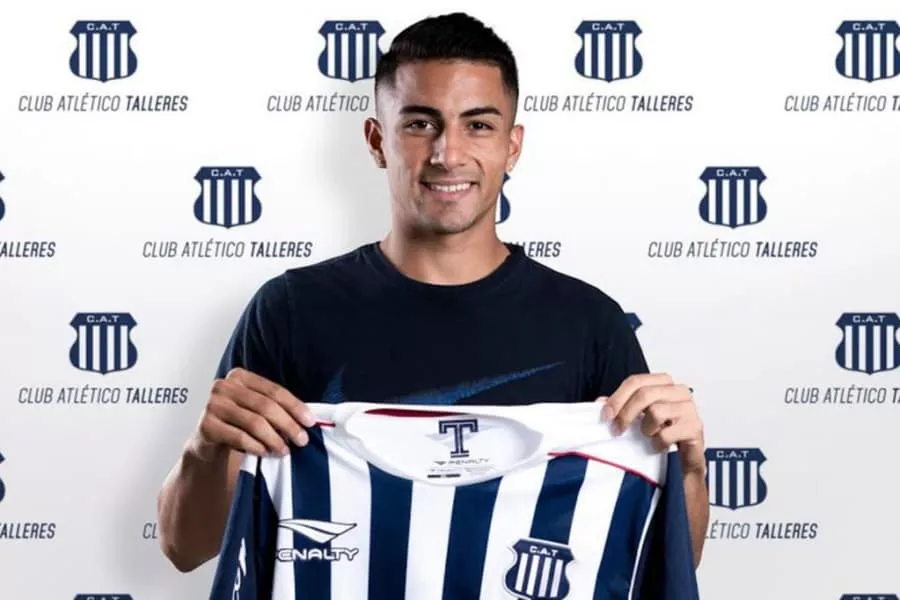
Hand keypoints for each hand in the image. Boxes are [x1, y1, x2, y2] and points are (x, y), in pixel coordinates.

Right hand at [189, 367, 316, 458]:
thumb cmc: (237, 422)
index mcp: (240, 376)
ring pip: (254, 422)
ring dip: (274, 439)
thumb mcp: (254, 408)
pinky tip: (265, 452)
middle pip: (266, 406)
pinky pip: (239, 437)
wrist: (207, 441)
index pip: (274, 390)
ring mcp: (213, 405)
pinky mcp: (206, 425)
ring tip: (284, 450)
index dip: (295, 406)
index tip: (310, 422)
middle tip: (302, 440)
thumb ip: (274, 407)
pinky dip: (256, 446)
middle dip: (288, 425)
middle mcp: (224, 386)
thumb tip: (306, 420)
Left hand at [598, 373, 705, 475]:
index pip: (636, 381)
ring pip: (656, 412)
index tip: (606, 414)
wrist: (686, 457)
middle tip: (617, 429)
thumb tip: (600, 403)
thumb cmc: (664, 432)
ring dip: (646, 429)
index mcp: (664, 383)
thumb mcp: (640, 417)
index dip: (618, 397)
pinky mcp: (694, 427)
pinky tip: (659, 445)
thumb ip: (622, 407)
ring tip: (649, 435)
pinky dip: (657, 443)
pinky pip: (666, 434)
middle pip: (645, 394)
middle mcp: (678, 391)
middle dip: (625, 413)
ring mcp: (689, 408)